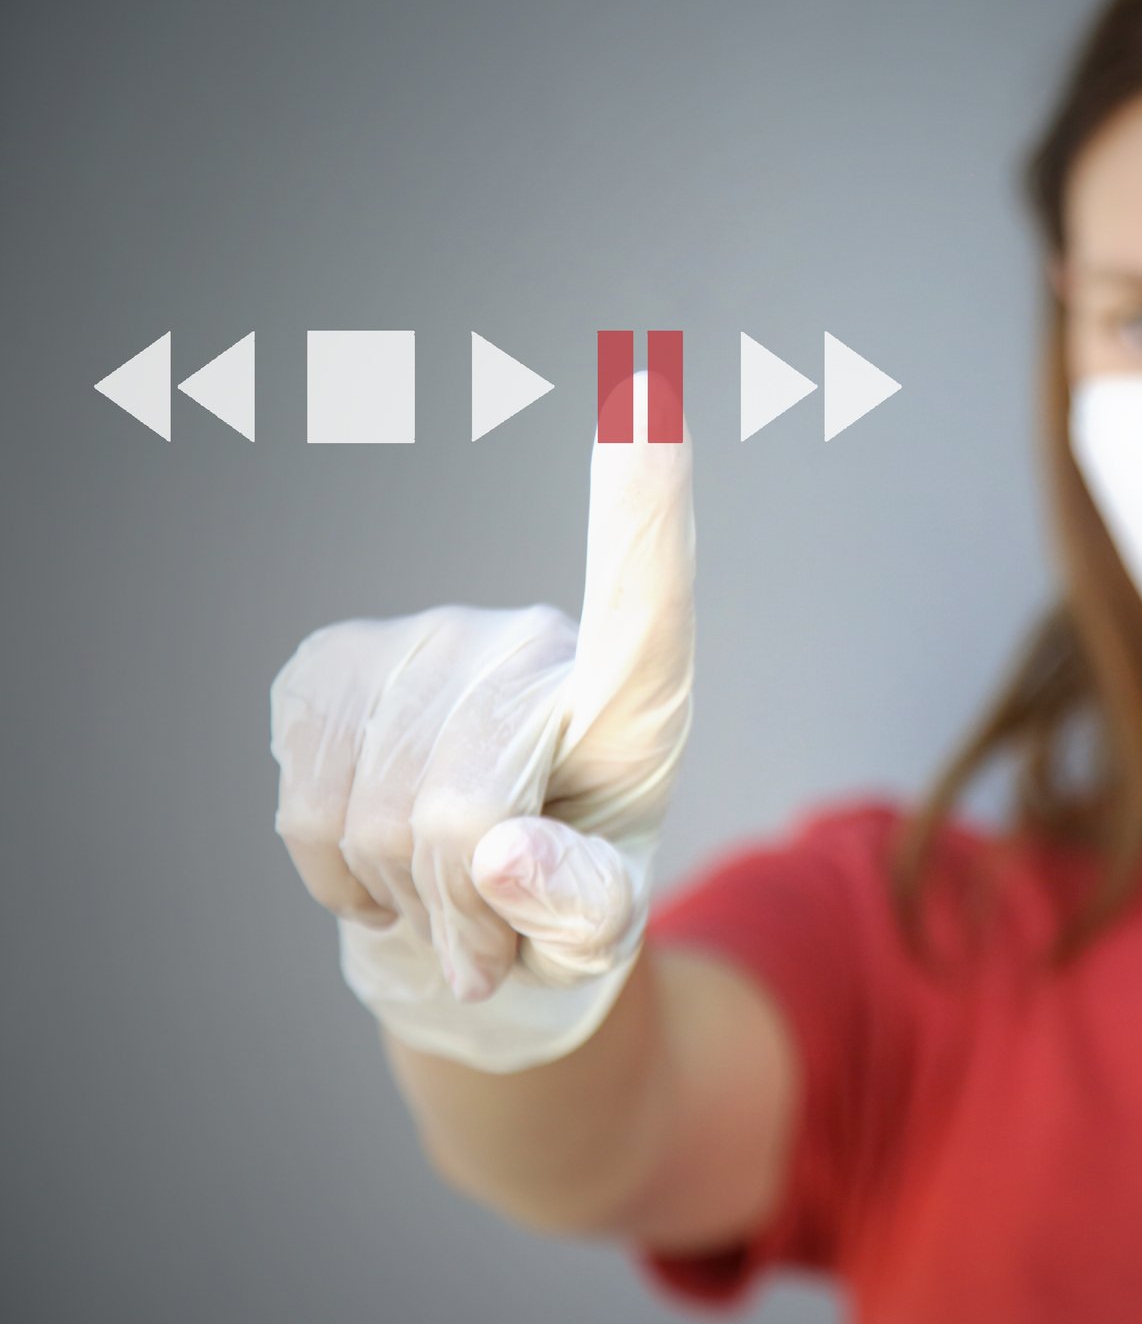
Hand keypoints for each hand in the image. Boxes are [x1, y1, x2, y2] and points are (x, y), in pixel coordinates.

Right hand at [268, 380, 694, 1071]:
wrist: (469, 917)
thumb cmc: (561, 907)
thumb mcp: (601, 932)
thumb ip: (579, 907)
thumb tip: (498, 854)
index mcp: (633, 697)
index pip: (644, 594)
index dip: (641, 504)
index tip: (651, 384)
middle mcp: (528, 642)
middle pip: (462, 801)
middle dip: (465, 905)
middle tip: (492, 939)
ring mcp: (423, 641)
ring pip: (376, 815)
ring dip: (403, 896)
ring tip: (447, 898)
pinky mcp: (331, 666)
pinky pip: (307, 807)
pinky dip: (338, 870)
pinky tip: (383, 861)